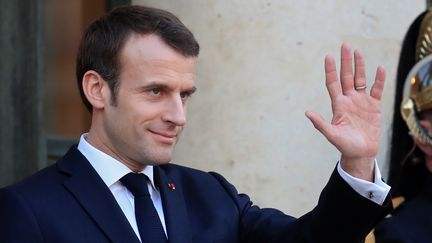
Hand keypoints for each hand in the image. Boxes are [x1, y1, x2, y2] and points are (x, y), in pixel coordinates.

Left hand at [305, 44, 385, 180]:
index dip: (330, 70)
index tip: (328, 57)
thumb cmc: (344, 145)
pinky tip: (380, 68)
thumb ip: (320, 124)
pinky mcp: (374, 106)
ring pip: (360, 79)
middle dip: (345, 62)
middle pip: (346, 77)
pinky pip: (377, 90)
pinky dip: (379, 80)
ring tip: (358, 52)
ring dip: (360, 66)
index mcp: (338, 105)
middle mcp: (349, 100)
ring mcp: (361, 102)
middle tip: (344, 45)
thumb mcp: (331, 134)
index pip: (333, 83)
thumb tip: (307, 113)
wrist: (360, 153)